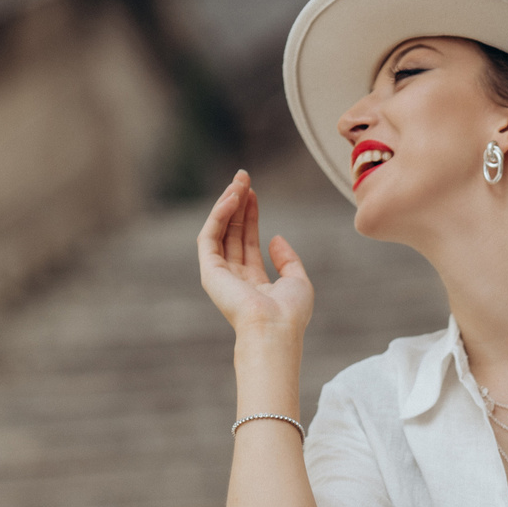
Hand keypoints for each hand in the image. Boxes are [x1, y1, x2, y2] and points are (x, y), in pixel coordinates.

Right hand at [196, 171, 312, 339]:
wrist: (276, 330)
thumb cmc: (290, 313)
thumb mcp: (298, 280)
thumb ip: (287, 259)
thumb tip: (274, 238)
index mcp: (253, 283)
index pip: (247, 241)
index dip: (250, 216)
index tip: (254, 193)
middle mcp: (233, 278)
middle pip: (231, 232)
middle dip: (237, 203)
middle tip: (243, 176)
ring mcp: (219, 275)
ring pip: (219, 230)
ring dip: (227, 204)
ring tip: (239, 181)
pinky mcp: (209, 272)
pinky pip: (210, 236)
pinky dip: (219, 215)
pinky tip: (233, 198)